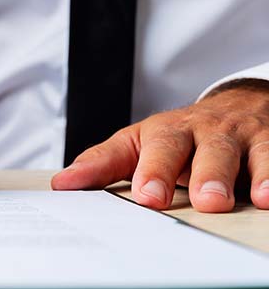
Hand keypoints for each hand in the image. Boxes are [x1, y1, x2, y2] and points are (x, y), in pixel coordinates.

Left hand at [52, 80, 268, 211]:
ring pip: (244, 152)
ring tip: (240, 200)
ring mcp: (240, 137)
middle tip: (197, 200)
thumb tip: (62, 184)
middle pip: (201, 149)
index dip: (151, 171)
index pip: (156, 149)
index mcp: (166, 133)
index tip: (146, 196)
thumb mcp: (137, 144)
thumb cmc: (176, 137)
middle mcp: (204, 131)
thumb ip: (103, 164)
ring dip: (244, 175)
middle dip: (199, 174)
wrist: (232, 107)